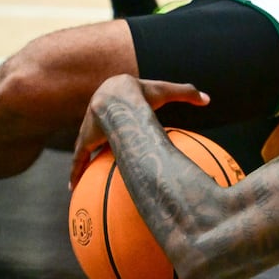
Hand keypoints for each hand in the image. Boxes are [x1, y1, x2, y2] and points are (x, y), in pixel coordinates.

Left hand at [69, 75, 208, 186]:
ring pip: (87, 147)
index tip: (122, 126)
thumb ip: (188, 94)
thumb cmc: (144, 93)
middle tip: (102, 151)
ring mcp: (90, 129)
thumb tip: (208, 99)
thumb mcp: (169, 91)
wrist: (119, 97)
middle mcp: (101, 116)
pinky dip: (76, 172)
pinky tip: (70, 187)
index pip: (119, 112)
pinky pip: (79, 159)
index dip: (120, 118)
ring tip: (79, 177)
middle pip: (101, 130)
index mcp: (118, 103)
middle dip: (99, 139)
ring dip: (83, 160)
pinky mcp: (84, 140)